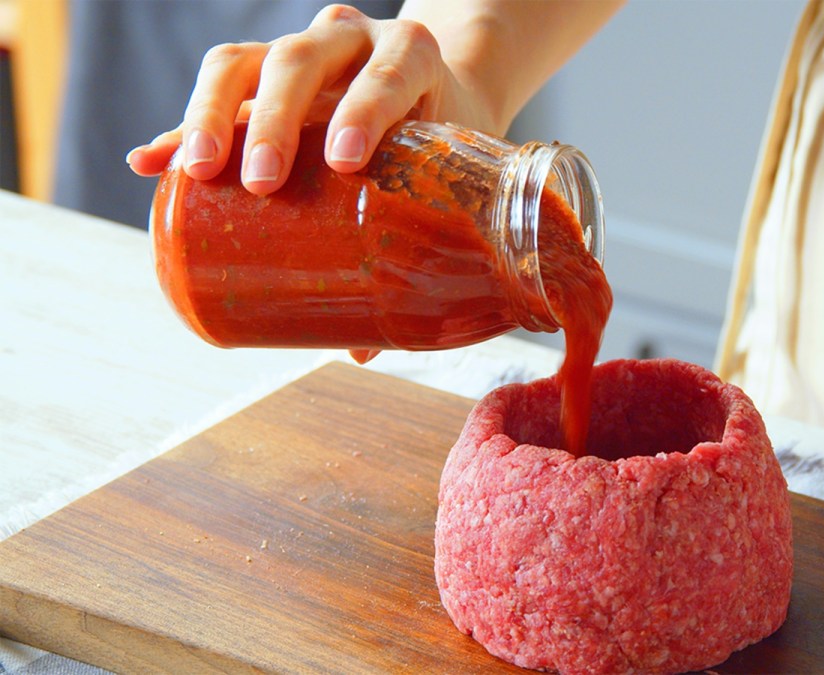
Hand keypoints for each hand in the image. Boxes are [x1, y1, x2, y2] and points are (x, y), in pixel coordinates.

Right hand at [125, 4, 497, 194]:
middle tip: (263, 181)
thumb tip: (375, 340)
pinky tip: (149, 164)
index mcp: (410, 54)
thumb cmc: (444, 139)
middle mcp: (350, 40)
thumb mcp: (446, 167)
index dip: (362, 112)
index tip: (343, 162)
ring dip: (212, 115)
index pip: (386, 75)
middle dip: (277, 120)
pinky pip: (214, 95)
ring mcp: (298, 50)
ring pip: (241, 62)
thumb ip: (423, 226)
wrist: (434, 90)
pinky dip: (180, 129)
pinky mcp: (258, 75)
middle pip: (299, 60)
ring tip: (195, 172)